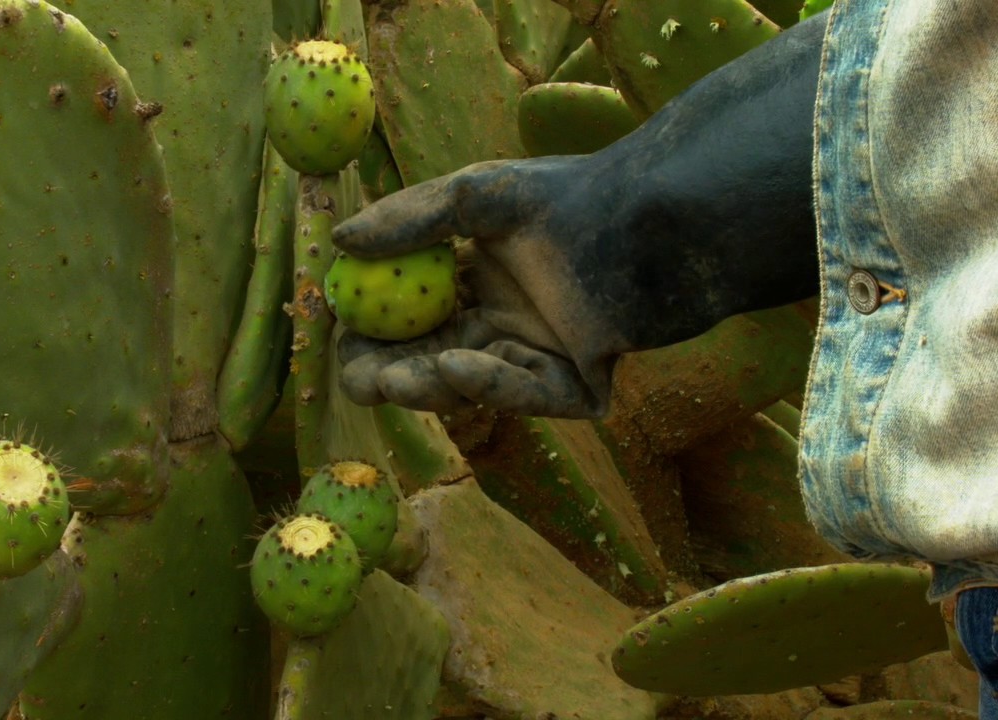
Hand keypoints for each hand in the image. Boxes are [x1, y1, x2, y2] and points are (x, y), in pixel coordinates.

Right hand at [333, 156, 621, 418]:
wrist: (657, 218)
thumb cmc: (570, 197)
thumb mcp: (476, 197)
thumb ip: (411, 221)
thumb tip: (340, 240)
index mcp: (475, 284)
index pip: (410, 318)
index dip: (373, 331)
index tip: (341, 337)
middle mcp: (502, 325)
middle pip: (431, 362)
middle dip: (391, 376)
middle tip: (359, 384)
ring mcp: (538, 361)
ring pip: (470, 386)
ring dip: (428, 385)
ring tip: (391, 379)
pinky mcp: (576, 390)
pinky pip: (524, 394)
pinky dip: (490, 382)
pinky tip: (457, 366)